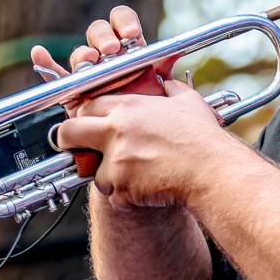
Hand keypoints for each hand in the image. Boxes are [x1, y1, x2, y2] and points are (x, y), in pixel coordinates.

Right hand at [29, 5, 175, 116]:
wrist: (142, 136)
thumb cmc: (152, 107)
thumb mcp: (164, 84)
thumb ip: (164, 64)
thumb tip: (174, 51)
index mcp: (128, 46)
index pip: (121, 20)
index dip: (124, 22)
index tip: (132, 34)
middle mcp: (106, 55)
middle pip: (98, 33)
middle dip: (105, 39)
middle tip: (113, 50)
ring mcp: (88, 71)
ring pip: (81, 54)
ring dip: (84, 54)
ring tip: (91, 60)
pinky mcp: (73, 89)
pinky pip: (55, 74)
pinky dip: (46, 64)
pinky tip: (40, 53)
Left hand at [53, 78, 231, 210]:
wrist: (211, 171)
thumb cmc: (203, 138)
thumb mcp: (188, 103)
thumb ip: (172, 89)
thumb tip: (168, 82)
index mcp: (128, 107)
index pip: (87, 106)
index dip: (85, 116)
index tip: (88, 124)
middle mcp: (116, 131)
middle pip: (69, 132)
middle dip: (67, 140)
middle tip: (75, 147)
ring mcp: (116, 160)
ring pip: (92, 170)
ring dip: (108, 176)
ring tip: (133, 176)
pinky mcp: (121, 186)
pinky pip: (113, 194)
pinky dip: (125, 196)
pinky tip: (146, 190)